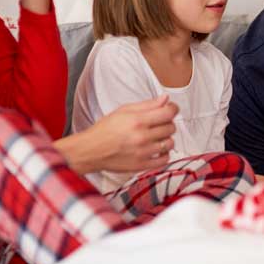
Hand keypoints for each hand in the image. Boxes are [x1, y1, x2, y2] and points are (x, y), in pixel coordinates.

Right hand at [58, 95, 177, 174]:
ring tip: (156, 136)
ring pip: (170, 143)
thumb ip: (147, 105)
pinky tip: (157, 150)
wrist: (90, 150)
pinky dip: (164, 154)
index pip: (168, 113)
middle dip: (167, 123)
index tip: (171, 109)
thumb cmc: (105, 130)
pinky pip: (164, 160)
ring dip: (166, 138)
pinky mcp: (141, 165)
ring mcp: (143, 153)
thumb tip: (165, 99)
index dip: (173, 108)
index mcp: (138, 121)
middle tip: (158, 123)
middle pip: (171, 127)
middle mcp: (142, 137)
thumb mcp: (124, 111)